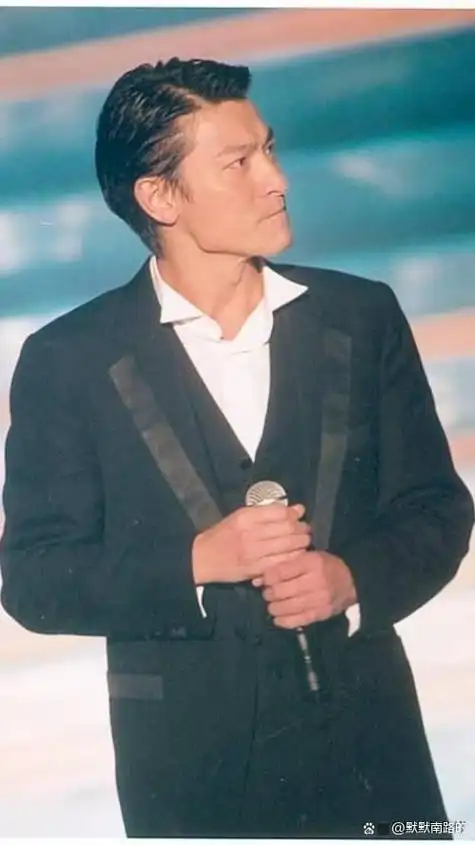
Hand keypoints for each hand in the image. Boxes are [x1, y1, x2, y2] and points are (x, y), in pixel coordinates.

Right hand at [192, 503, 311, 585]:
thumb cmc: (222, 534)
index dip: (295, 514)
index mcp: (246, 517)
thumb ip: (269, 512)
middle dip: (302, 529)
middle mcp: (250, 533)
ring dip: (301, 543)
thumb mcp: (240, 516)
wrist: (203, 558)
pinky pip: (282, 562)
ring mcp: (253, 552)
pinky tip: (295, 555)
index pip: (281, 512)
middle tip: (306, 530)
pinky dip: (293, 557)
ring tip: (303, 541)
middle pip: (288, 528)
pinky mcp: (255, 569)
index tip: (299, 517)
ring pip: (288, 545)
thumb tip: (298, 508)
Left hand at [256, 550, 356, 628]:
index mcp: (311, 562)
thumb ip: (284, 566)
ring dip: (274, 608)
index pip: (280, 572)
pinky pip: (298, 620)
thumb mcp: (307, 557)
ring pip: (287, 607)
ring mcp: (319, 599)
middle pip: (281, 591)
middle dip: (269, 594)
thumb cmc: (325, 566)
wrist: (352, 581)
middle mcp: (316, 580)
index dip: (268, 578)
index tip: (266, 580)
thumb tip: (258, 580)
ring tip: (273, 605)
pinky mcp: (321, 614)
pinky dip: (284, 621)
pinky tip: (278, 618)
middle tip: (268, 594)